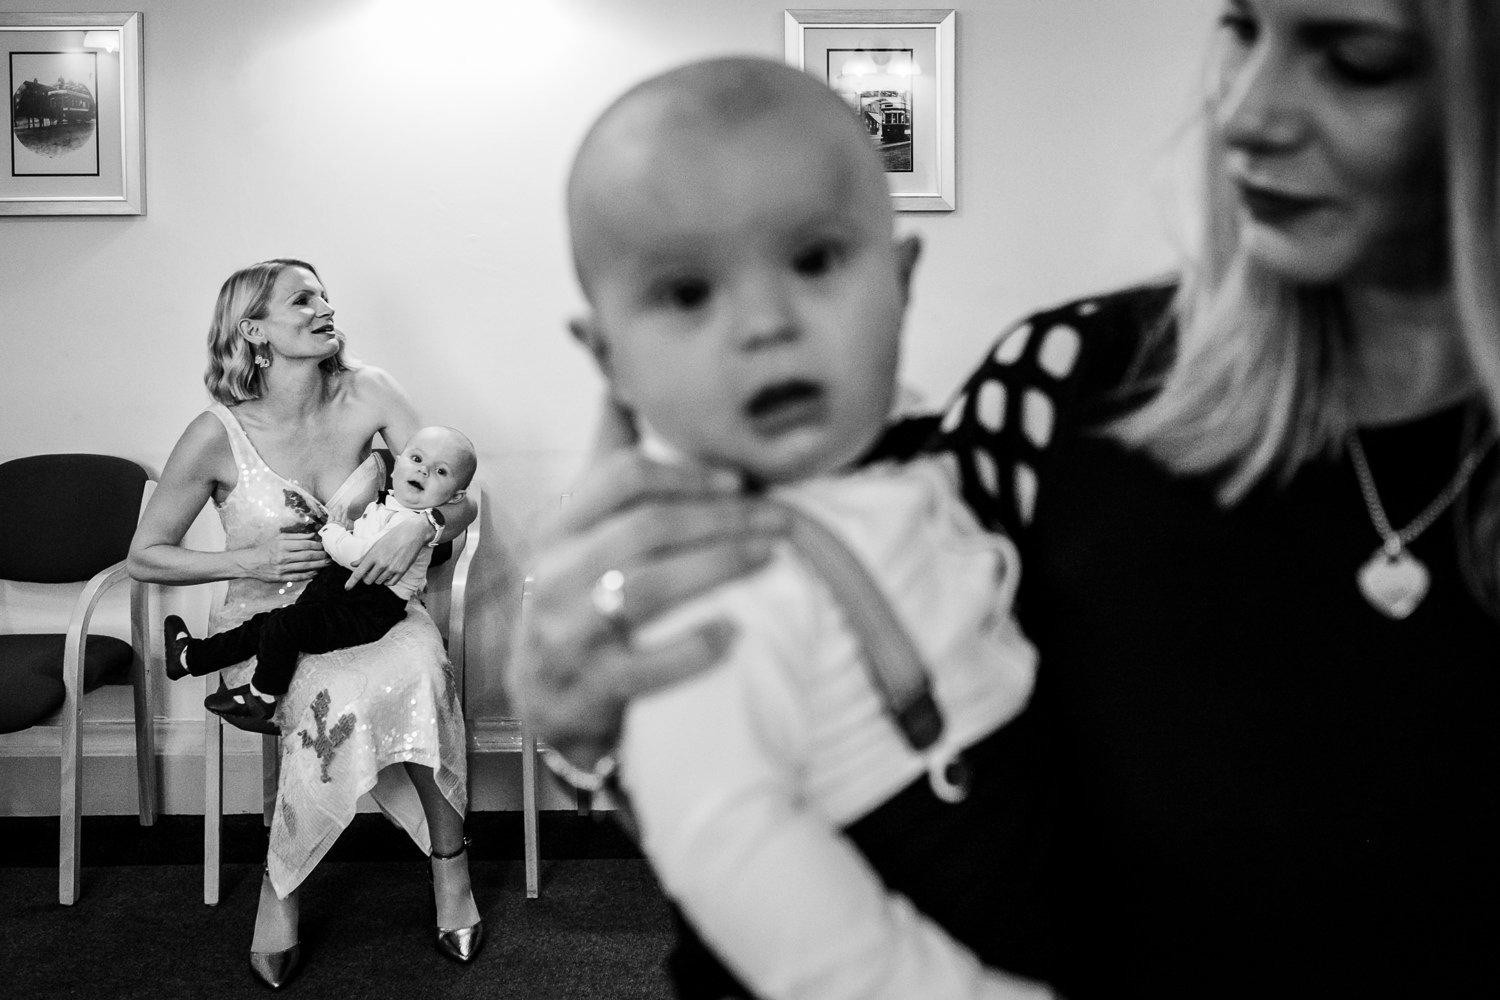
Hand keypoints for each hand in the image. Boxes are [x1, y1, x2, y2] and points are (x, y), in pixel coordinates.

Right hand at [239, 530, 329, 582]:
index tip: (325, 545)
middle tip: (330, 555)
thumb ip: (296, 536)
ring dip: (318, 565)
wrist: (250, 562)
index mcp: (283, 544)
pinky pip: (298, 577)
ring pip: (305, 567)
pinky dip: (308, 575)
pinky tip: (316, 572)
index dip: (318, 545)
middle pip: (307, 556)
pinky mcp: (280, 578)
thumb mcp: (279, 538)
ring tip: (327, 563)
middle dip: (321, 555)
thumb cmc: (266, 548)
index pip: (305, 544)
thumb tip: (312, 535)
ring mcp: (282, 568)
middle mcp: (282, 556)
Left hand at [344, 513, 430, 588]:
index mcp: (372, 556)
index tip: (346, 588)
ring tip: (383, 568)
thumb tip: (353, 564)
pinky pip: (390, 583)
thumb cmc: (392, 537)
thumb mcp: (376, 545)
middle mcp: (381, 563)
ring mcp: (392, 568)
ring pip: (379, 582)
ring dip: (378, 578)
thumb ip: (364, 557)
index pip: (358, 573)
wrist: (411, 534)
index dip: (351, 582)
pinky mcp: (401, 571)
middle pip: (368, 580)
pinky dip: (387, 581)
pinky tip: (388, 574)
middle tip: (371, 571)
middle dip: (367, 578)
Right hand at [508, 447, 790, 767]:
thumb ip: (606, 462)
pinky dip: (694, 648)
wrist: (545, 699)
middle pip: (645, 528)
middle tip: (780, 519)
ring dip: (718, 566)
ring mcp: (566, 632)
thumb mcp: (580, 530)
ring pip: (648, 587)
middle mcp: (553, 574)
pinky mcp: (589, 687)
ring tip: (770, 556)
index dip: (686, 474)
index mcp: (557, 528)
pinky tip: (734, 632)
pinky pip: (646, 666)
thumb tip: (623, 384)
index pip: (620, 478)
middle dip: (721, 519)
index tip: (739, 481)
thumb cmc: (576, 598)